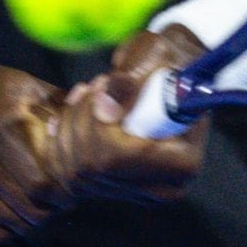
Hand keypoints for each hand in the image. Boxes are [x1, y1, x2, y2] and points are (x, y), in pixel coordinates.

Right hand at [0, 64, 74, 242]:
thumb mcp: (25, 86)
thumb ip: (61, 109)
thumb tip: (97, 126)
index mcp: (6, 121)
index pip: (46, 181)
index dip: (67, 191)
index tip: (75, 189)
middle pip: (31, 207)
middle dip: (53, 208)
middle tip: (61, 201)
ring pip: (12, 223)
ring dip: (33, 221)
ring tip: (41, 207)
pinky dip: (9, 229)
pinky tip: (17, 214)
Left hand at [48, 24, 209, 203]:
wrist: (166, 71)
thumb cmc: (167, 59)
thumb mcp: (155, 55)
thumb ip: (132, 80)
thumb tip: (106, 108)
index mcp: (184, 160)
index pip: (123, 158)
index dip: (99, 125)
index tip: (101, 87)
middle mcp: (162, 186)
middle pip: (95, 168)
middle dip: (81, 121)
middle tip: (96, 84)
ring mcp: (134, 190)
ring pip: (75, 170)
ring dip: (71, 124)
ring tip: (90, 91)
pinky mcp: (111, 186)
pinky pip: (68, 171)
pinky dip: (62, 137)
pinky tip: (73, 109)